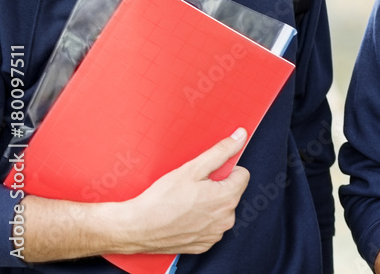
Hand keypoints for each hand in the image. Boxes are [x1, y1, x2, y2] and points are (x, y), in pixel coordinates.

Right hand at [115, 127, 250, 254]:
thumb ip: (221, 151)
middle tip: (192, 188)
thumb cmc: (162, 198)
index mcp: (228, 198)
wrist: (137, 227)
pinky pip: (211, 226)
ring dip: (209, 204)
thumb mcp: (193, 168)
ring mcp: (215, 234)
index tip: (208, 174)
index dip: (225, 170)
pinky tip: (184, 217)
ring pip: (221, 210)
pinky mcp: (204, 244)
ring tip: (186, 203)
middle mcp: (227, 219)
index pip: (242, 175)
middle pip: (231, 192)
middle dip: (217, 187)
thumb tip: (240, 136)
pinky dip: (201, 220)